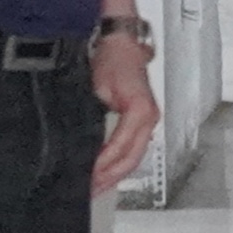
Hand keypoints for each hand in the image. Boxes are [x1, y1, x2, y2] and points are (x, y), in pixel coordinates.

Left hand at [90, 35, 160, 191]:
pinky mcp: (142, 121)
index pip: (121, 148)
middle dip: (110, 178)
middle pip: (131, 159)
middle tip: (90, 190)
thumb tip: (83, 145)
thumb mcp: (99, 88)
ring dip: (115, 174)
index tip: (88, 176)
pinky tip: (106, 172)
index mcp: (140, 111)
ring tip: (96, 187)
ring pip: (134, 157)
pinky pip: (132, 148)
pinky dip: (119, 162)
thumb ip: (96, 118)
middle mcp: (149, 119)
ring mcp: (148, 121)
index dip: (104, 165)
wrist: (121, 42)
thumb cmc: (113, 58)